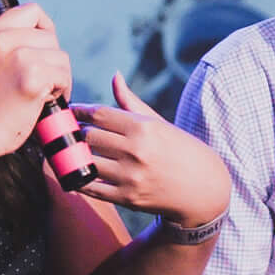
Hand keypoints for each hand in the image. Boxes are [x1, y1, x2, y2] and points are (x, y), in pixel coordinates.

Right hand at [0, 3, 73, 153]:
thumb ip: (13, 42)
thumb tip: (48, 36)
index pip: (32, 10)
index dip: (44, 30)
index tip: (41, 51)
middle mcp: (3, 38)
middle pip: (51, 38)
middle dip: (51, 61)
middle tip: (36, 82)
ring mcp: (18, 56)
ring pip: (61, 57)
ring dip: (58, 78)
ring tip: (37, 93)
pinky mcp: (32, 76)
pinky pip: (64, 76)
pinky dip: (61, 91)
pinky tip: (42, 100)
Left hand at [63, 75, 233, 224]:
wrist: (204, 189)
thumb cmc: (179, 150)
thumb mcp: (158, 123)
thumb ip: (131, 102)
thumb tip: (115, 76)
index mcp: (144, 127)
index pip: (99, 114)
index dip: (80, 111)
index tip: (72, 112)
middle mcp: (136, 150)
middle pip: (88, 136)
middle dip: (76, 133)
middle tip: (71, 132)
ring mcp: (131, 176)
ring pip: (86, 161)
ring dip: (75, 156)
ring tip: (72, 151)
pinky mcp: (127, 198)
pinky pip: (90, 186)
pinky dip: (79, 178)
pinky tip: (78, 172)